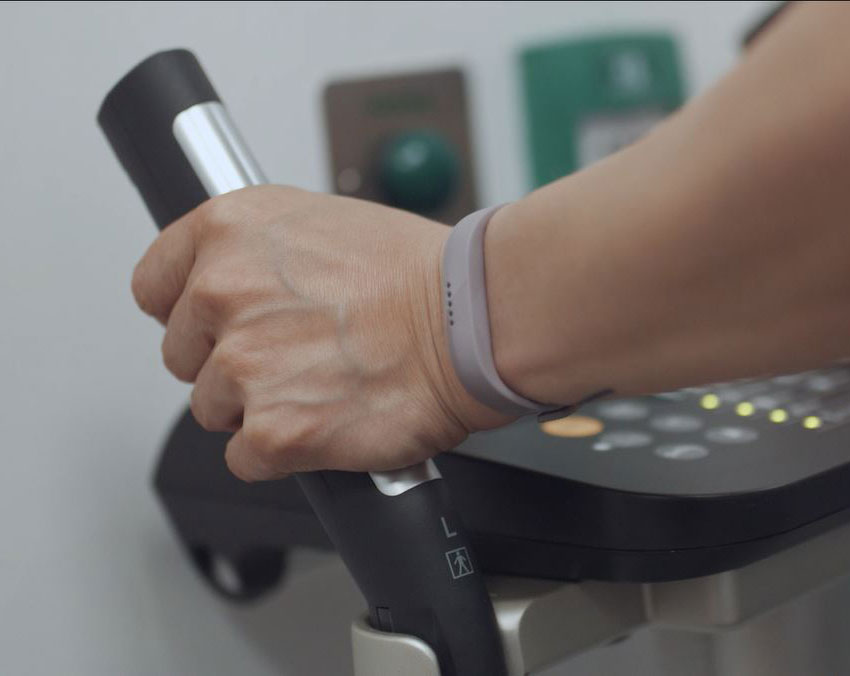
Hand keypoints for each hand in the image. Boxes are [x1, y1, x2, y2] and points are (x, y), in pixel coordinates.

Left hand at [131, 185, 511, 480]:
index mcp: (228, 231)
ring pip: (216, 409)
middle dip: (233, 362)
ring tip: (325, 386)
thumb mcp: (324, 222)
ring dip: (263, 407)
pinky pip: (246, 458)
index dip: (192, 313)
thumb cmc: (423, 273)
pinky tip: (328, 421)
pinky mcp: (273, 431)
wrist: (472, 320)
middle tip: (296, 356)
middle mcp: (222, 292)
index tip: (219, 325)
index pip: (155, 286)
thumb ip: (260, 255)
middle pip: (185, 356)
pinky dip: (285, 451)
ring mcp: (244, 366)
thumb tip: (239, 288)